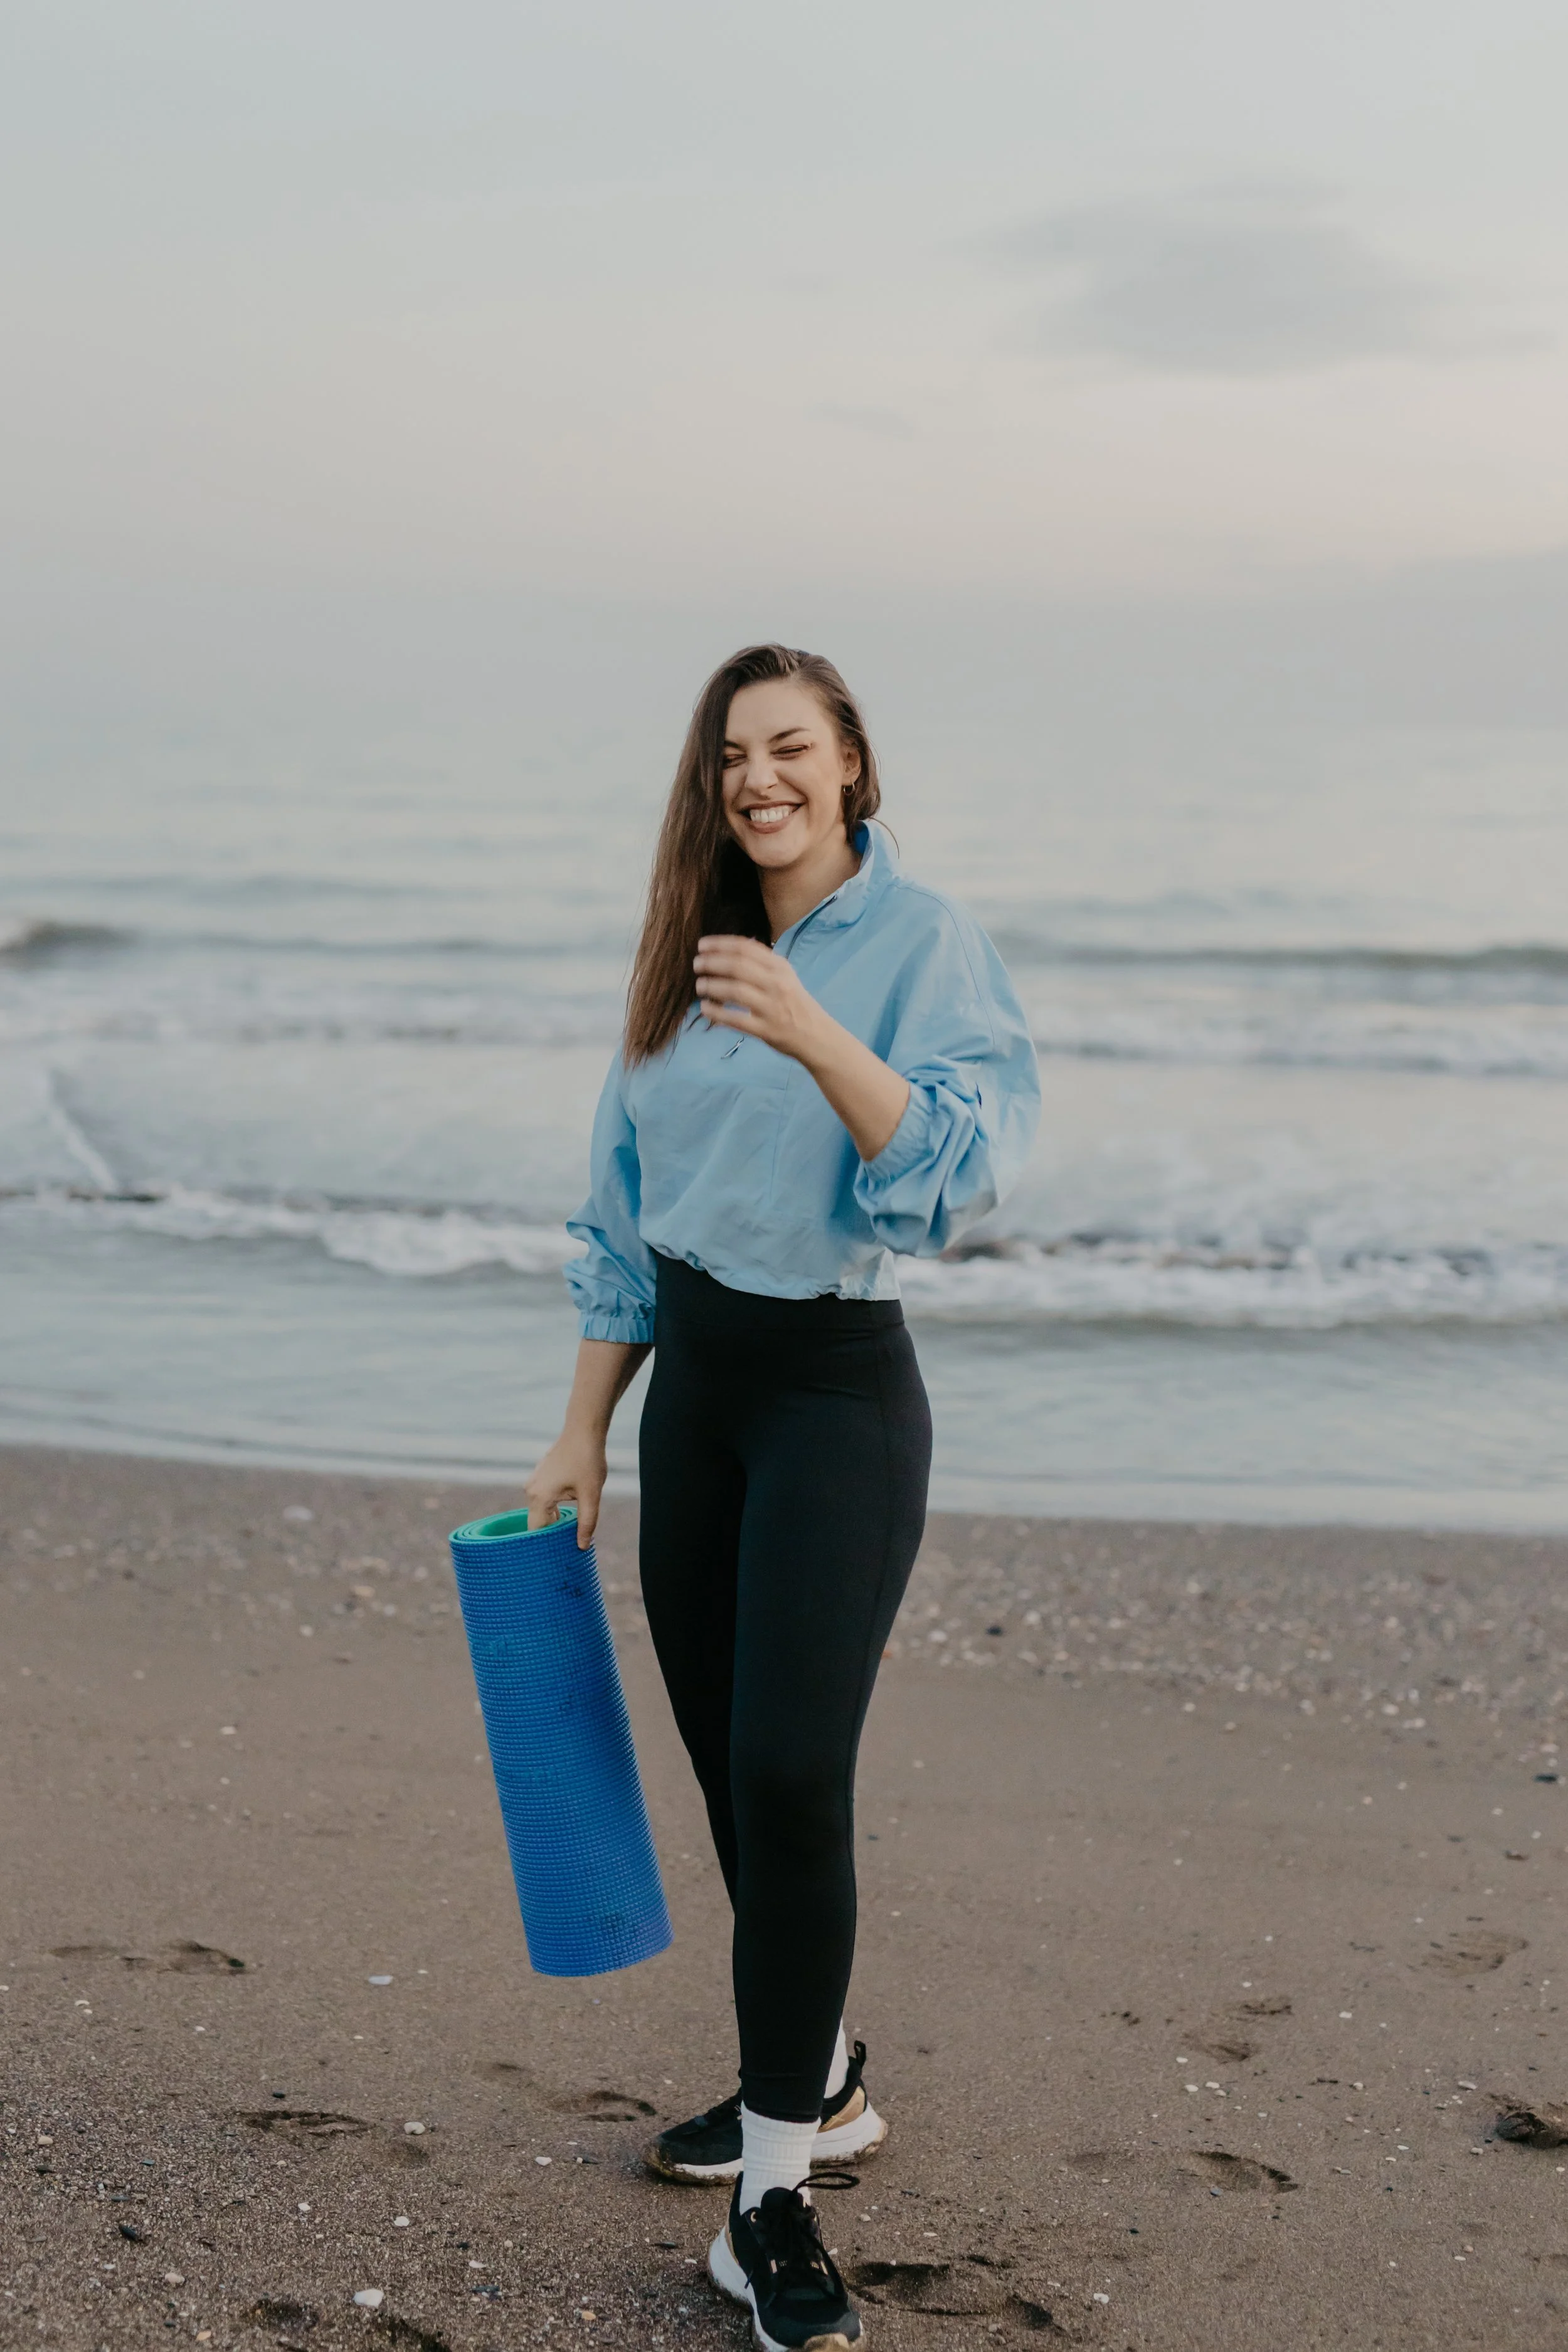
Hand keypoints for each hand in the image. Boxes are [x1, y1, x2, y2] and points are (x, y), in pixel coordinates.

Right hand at [524, 1426, 606, 1549]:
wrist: (584, 1430)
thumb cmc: (588, 1460)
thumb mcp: (591, 1495)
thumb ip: (586, 1523)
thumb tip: (581, 1547)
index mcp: (540, 1497)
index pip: (537, 1532)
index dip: (546, 1546)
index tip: (555, 1558)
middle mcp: (531, 1491)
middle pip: (538, 1523)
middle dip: (551, 1536)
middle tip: (565, 1551)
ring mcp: (534, 1481)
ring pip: (541, 1511)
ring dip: (554, 1522)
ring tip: (568, 1537)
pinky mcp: (541, 1476)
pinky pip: (544, 1500)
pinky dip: (553, 1510)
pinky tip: (567, 1516)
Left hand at [693, 935, 831, 1065]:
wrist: (816, 1035)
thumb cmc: (794, 1003)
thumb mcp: (784, 976)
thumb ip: (761, 963)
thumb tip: (728, 949)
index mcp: (780, 967)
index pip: (746, 948)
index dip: (720, 944)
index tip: (702, 945)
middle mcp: (776, 984)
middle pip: (737, 966)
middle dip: (712, 962)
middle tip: (696, 964)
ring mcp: (771, 1007)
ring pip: (735, 991)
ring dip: (712, 986)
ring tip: (700, 985)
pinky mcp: (766, 1030)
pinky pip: (736, 1020)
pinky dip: (717, 1013)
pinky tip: (705, 1008)